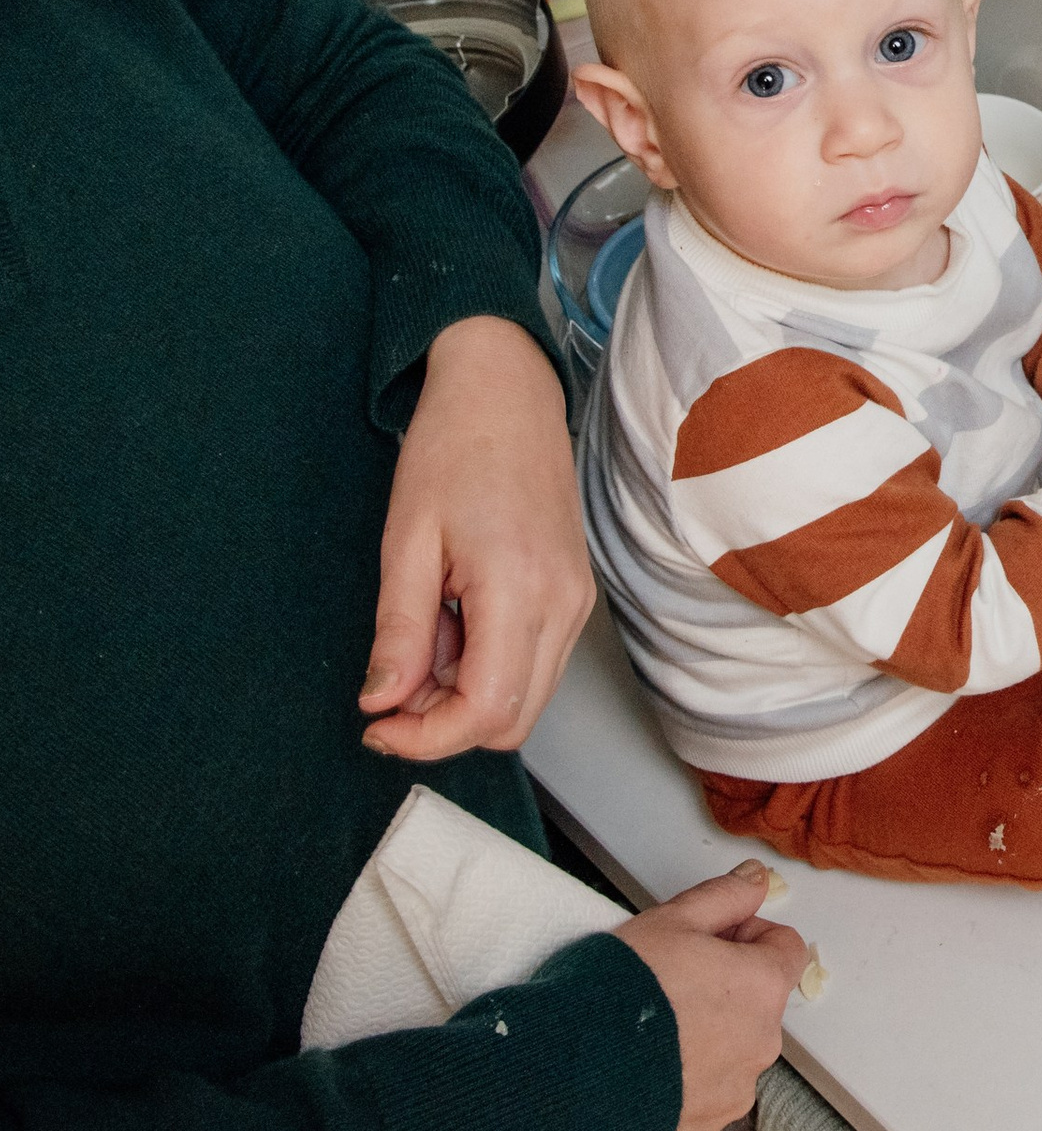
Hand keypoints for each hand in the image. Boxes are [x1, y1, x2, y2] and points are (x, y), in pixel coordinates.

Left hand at [360, 316, 594, 760]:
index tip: (375, 724)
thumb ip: (400, 632)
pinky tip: (457, 621)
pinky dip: (490, 667)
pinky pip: (537, 662)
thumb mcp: (406, 542)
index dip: (424, 738)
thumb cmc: (451, 451)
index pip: (485, 710)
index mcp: (521, 589)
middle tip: (394, 681)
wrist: (506, 392)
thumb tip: (383, 704)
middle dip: (445, 724)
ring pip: (528, 698)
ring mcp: (577, 599)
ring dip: (467, 695)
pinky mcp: (576, 592)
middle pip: (513, 721)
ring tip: (425, 636)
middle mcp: (564, 604)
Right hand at [615, 864, 809, 1130]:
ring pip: (733, 1050)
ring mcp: (732, 1095)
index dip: (747, 934)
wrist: (568, 1077)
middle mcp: (761, 1046)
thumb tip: (758, 880)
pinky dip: (685, 1080)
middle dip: (726, 985)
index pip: (785, 948)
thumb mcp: (672, 920)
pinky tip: (645, 1069)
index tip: (708, 939)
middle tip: (672, 979)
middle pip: (758, 1001)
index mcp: (763, 989)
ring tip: (652, 1030)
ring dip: (708, 1035)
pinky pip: (705, 1095)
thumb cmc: (621, 992)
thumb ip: (725, 896)